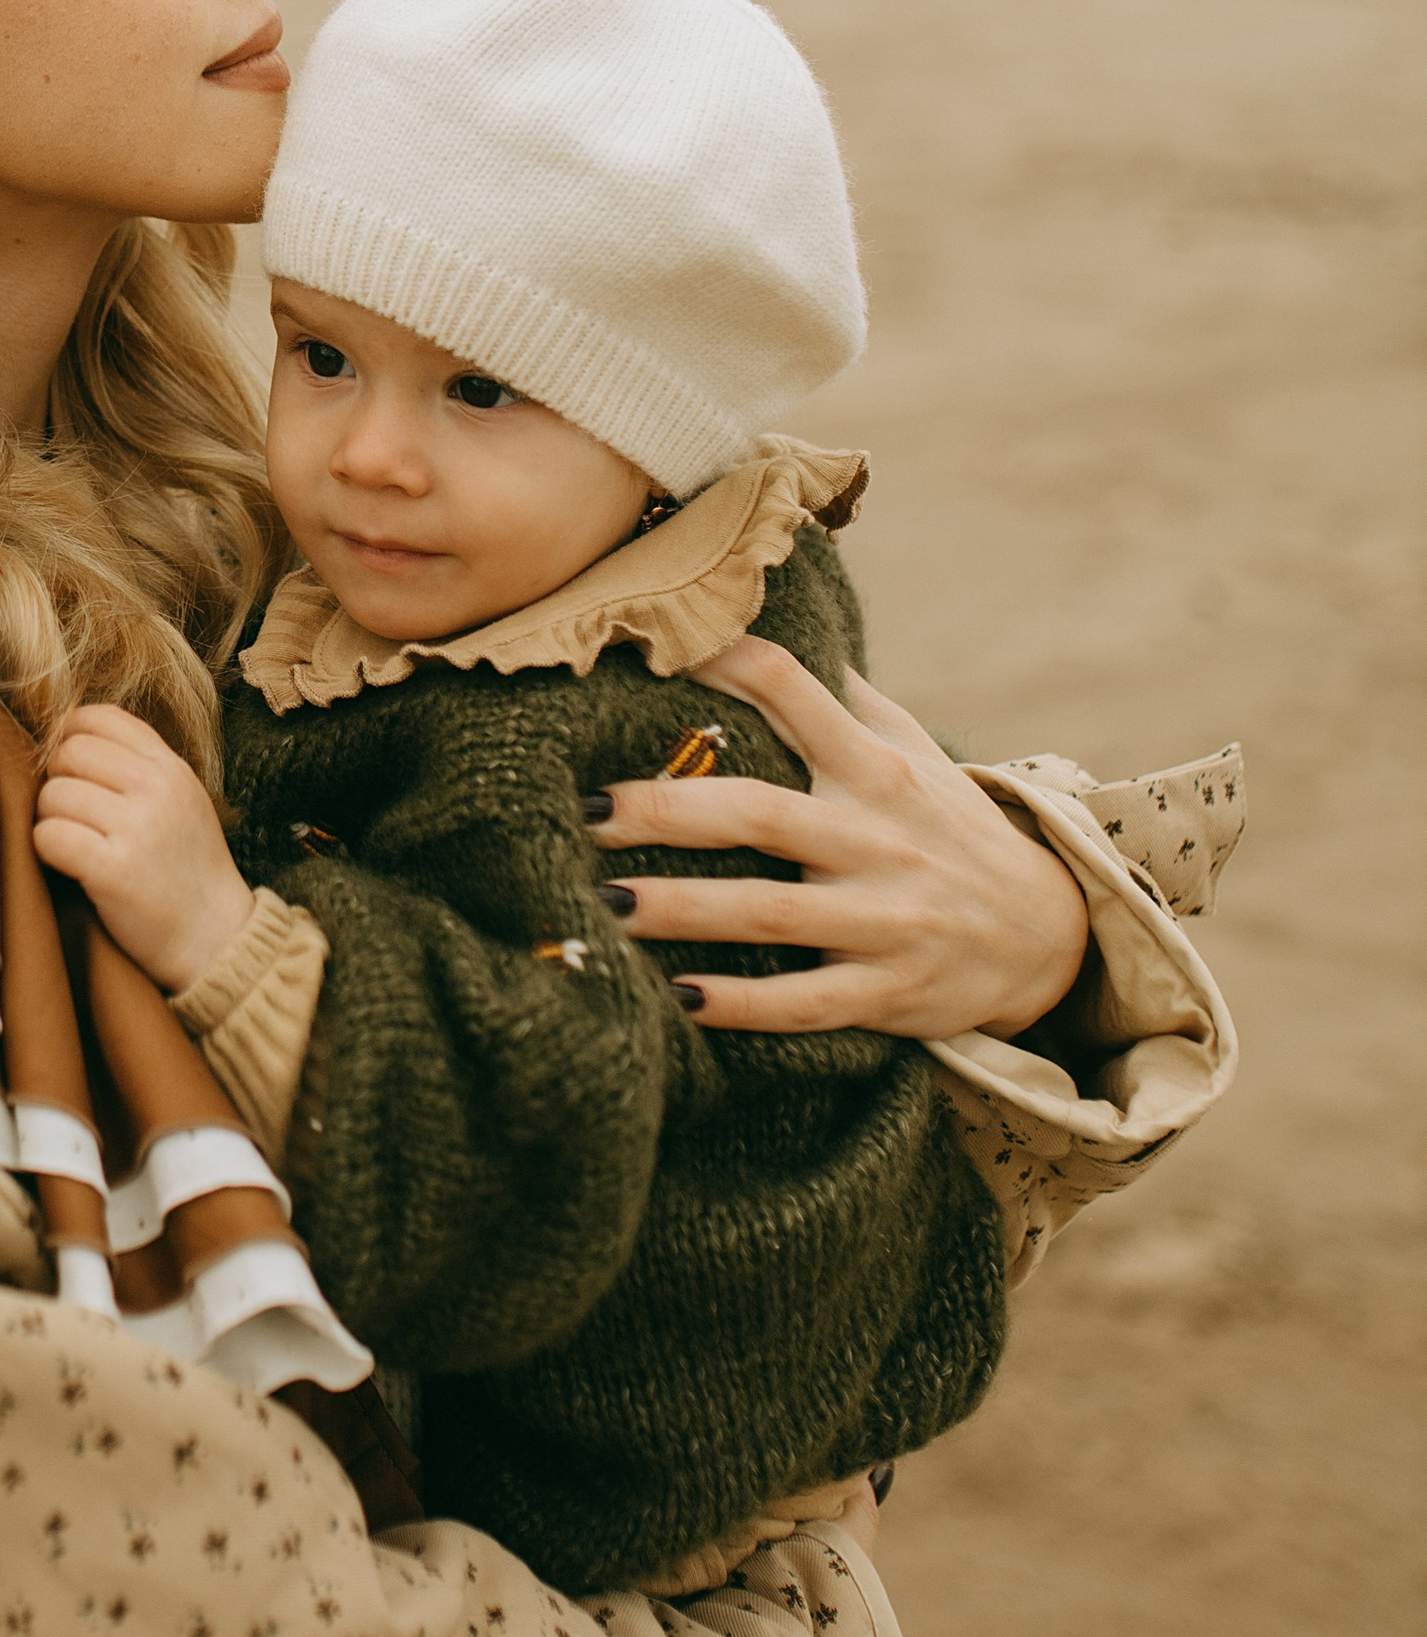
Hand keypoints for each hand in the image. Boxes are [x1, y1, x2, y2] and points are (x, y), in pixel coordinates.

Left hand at [32, 702, 258, 993]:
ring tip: (72, 843)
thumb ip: (138, 766)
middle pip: (68, 753)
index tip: (71, 770)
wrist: (217, 938)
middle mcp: (156, 789)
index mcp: (171, 768)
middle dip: (55, 781)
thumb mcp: (182, 801)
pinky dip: (46, 850)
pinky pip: (50, 836)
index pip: (99, 717)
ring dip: (49, 820)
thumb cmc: (187, 871)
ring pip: (52, 795)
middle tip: (69, 814)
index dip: (69, 737)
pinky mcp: (115, 871)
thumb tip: (67, 739)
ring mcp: (137, 829)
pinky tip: (67, 864)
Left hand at [588, 636, 1088, 1038]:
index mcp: (876, 769)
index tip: (656, 648)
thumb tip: (775, 632)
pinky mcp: (889, 991)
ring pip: (772, 912)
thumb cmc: (952, 829)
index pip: (796, 694)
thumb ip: (847, 701)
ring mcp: (886, 918)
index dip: (728, 663)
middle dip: (668, 811)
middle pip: (761, 814)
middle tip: (586, 809)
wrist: (1050, 935)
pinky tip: (680, 1001)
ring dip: (684, 909)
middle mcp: (878, 836)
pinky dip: (743, 1004)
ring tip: (604, 903)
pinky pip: (806, 1001)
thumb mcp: (916, 753)